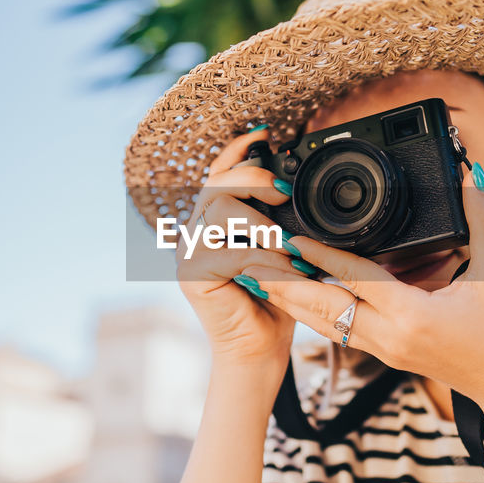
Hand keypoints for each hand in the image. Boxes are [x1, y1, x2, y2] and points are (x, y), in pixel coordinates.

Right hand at [177, 127, 310, 380]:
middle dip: (255, 180)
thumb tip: (294, 186)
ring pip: (222, 212)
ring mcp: (189, 252)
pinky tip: (288, 272)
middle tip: (286, 194)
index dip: (238, 150)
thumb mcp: (281, 250)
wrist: (259, 348)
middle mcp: (195, 231)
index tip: (265, 134)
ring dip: (263, 225)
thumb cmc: (273, 299)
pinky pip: (233, 253)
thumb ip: (278, 218)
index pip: (219, 173)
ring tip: (290, 244)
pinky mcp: (191, 275)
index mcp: (213, 220)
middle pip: (218, 185)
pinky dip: (266, 260)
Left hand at [234, 164, 483, 417]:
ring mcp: (384, 350)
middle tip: (253, 256)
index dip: (321, 255)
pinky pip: (339, 331)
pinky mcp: (385, 355)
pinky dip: (315, 312)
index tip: (290, 234)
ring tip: (262, 273)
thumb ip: (481, 219)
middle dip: (287, 282)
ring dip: (294, 298)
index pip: (355, 279)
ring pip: (325, 323)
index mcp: (412, 316)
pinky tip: (299, 295)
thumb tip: (471, 174)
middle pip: (323, 307)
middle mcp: (389, 337)